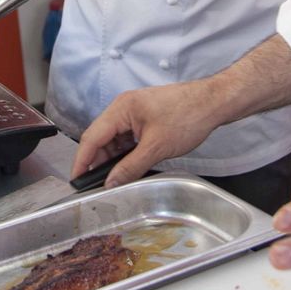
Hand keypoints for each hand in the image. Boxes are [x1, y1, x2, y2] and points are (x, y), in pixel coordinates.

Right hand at [69, 81, 225, 187]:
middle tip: (95, 186)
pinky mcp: (145, 119)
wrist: (214, 103)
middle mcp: (124, 108)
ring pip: (114, 140)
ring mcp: (134, 113)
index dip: (82, 161)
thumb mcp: (157, 147)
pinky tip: (128, 168)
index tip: (76, 180)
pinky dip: (125, 153)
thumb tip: (111, 183)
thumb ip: (130, 167)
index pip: (91, 137)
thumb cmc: (188, 116)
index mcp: (121, 109)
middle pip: (101, 138)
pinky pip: (127, 138)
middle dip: (97, 162)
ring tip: (113, 180)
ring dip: (112, 159)